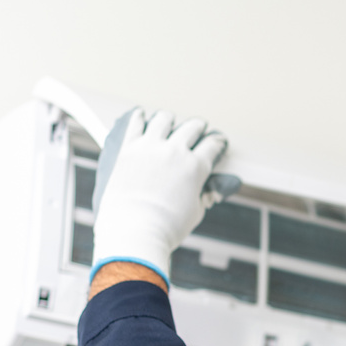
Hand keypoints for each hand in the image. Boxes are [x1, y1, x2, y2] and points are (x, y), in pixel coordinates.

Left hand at [90, 109, 229, 285]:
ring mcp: (149, 147)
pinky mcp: (127, 148)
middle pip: (190, 128)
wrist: (134, 230)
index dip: (217, 143)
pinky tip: (140, 115)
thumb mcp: (195, 213)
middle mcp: (174, 152)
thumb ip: (203, 197)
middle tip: (197, 127)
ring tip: (169, 120)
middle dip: (197, 127)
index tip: (217, 142)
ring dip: (169, 119)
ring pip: (163, 120)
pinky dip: (139, 118)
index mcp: (195, 167)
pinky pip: (135, 124)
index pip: (212, 145)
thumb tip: (208, 192)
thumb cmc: (165, 227)